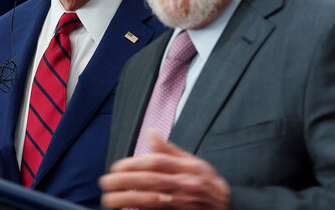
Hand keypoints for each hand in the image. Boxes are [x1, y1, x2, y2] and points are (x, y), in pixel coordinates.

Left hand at [100, 129, 228, 208]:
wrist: (228, 206)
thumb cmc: (207, 183)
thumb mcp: (194, 162)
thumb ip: (170, 150)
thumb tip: (150, 132)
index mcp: (189, 167)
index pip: (158, 163)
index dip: (135, 164)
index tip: (117, 166)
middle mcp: (186, 185)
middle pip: (152, 181)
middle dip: (125, 182)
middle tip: (105, 182)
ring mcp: (184, 204)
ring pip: (152, 201)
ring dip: (128, 200)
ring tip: (109, 200)